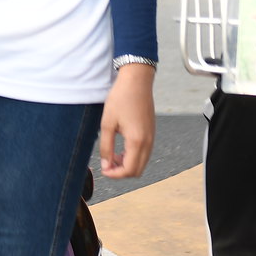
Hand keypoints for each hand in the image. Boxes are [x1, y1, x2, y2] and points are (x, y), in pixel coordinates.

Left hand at [99, 62, 155, 179]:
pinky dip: (133, 155)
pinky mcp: (151, 132)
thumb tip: (106, 165)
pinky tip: (121, 147)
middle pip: (137, 170)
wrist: (137, 80)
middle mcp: (148, 142)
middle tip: (107, 163)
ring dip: (127, 163)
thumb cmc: (121, 98)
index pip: (129, 170)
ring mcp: (152, 137)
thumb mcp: (107, 123)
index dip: (115, 174)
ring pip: (142, 162)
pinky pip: (144, 152)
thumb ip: (106, 147)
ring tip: (112, 154)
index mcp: (137, 141)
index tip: (103, 170)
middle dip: (121, 171)